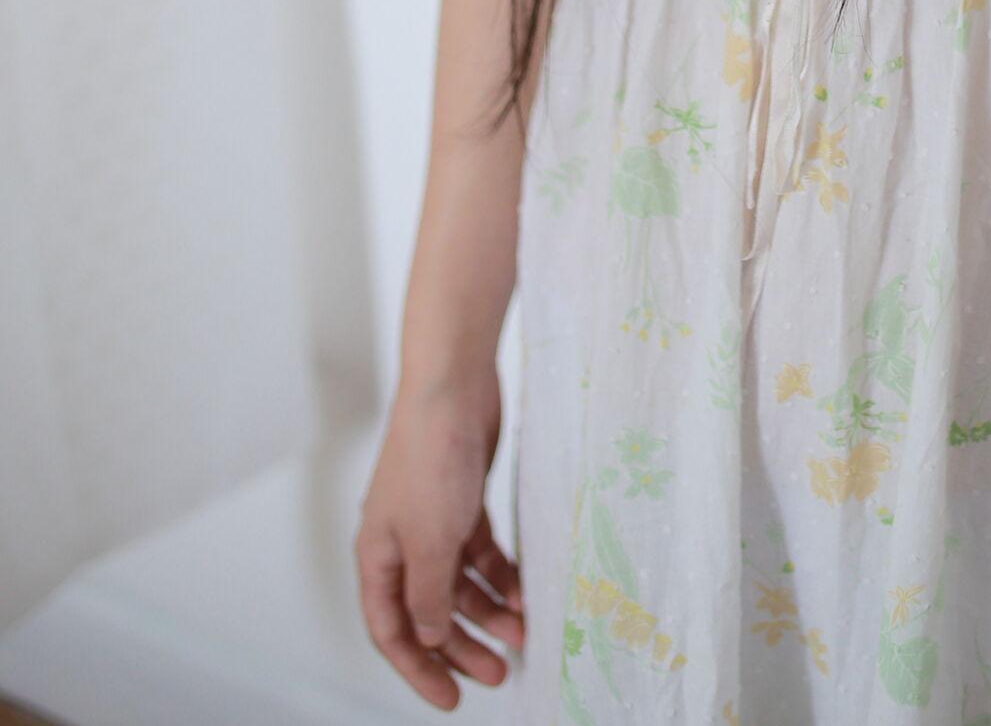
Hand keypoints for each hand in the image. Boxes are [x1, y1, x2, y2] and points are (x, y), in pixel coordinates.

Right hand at [355, 371, 524, 708]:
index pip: (391, 629)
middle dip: (462, 645)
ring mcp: (433, 520)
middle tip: (500, 672)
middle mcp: (401, 542)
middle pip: (429, 611)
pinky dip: (499, 573)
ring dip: (489, 610)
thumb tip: (431, 638)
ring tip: (523, 632)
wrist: (455, 386)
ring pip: (458, 582)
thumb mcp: (430, 542)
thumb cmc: (431, 459)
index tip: (451, 698)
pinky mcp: (463, 499)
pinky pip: (480, 551)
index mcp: (377, 556)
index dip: (419, 669)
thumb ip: (430, 596)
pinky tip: (523, 590)